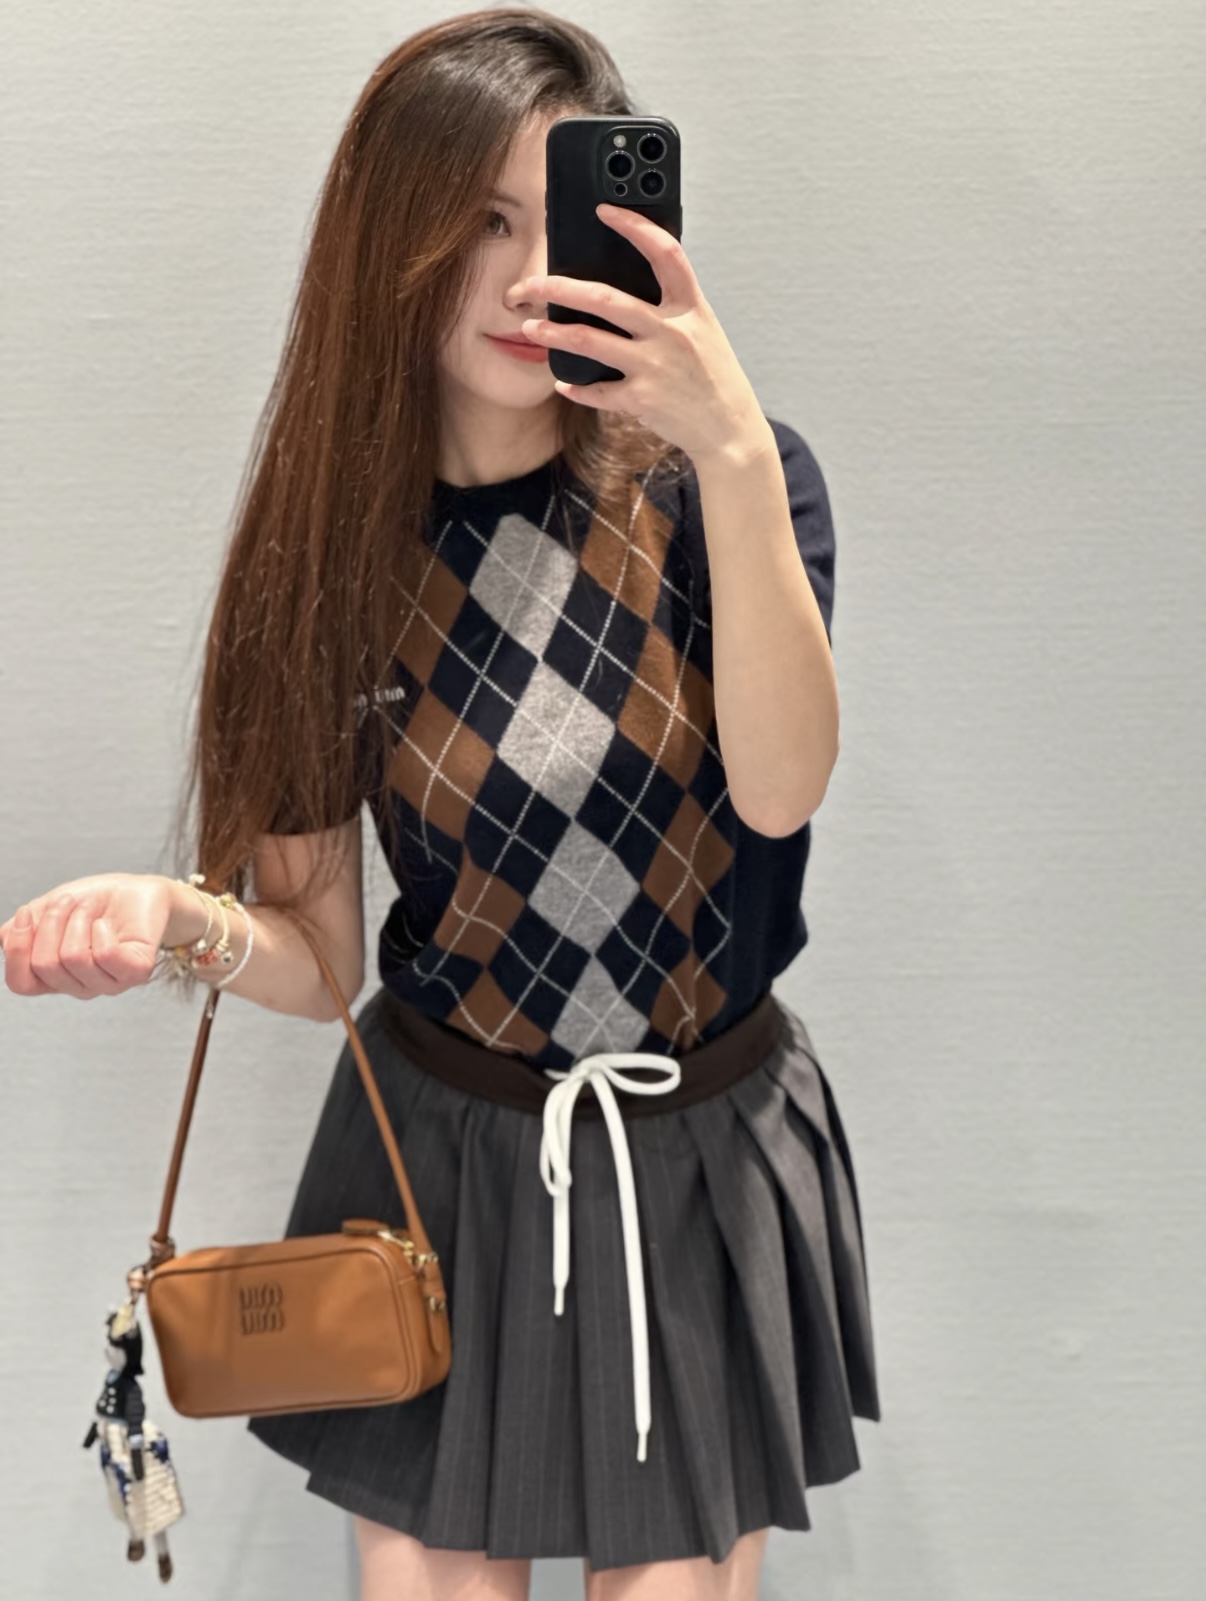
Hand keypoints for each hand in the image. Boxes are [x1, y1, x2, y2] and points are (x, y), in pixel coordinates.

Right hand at [0, 873, 174, 998]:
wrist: (137, 889)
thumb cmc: (93, 902)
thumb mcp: (46, 910)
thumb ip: (20, 931)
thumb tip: (1, 940)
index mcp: (54, 977)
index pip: (21, 983)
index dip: (17, 949)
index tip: (25, 912)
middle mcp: (79, 985)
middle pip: (45, 965)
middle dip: (51, 921)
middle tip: (67, 901)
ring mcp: (109, 983)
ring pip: (73, 958)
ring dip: (76, 920)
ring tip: (88, 908)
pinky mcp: (137, 971)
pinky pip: (106, 955)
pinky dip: (101, 930)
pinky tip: (107, 924)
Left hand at [519, 202, 770, 463]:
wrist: (730, 428)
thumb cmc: (713, 376)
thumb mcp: (703, 330)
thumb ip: (672, 307)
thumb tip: (632, 283)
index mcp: (690, 308)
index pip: (665, 253)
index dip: (636, 227)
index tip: (605, 211)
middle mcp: (671, 333)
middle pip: (605, 299)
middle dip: (560, 287)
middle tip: (532, 284)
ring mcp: (654, 367)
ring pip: (589, 341)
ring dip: (553, 332)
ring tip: (530, 327)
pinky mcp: (641, 400)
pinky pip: (597, 391)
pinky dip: (575, 388)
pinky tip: (563, 384)